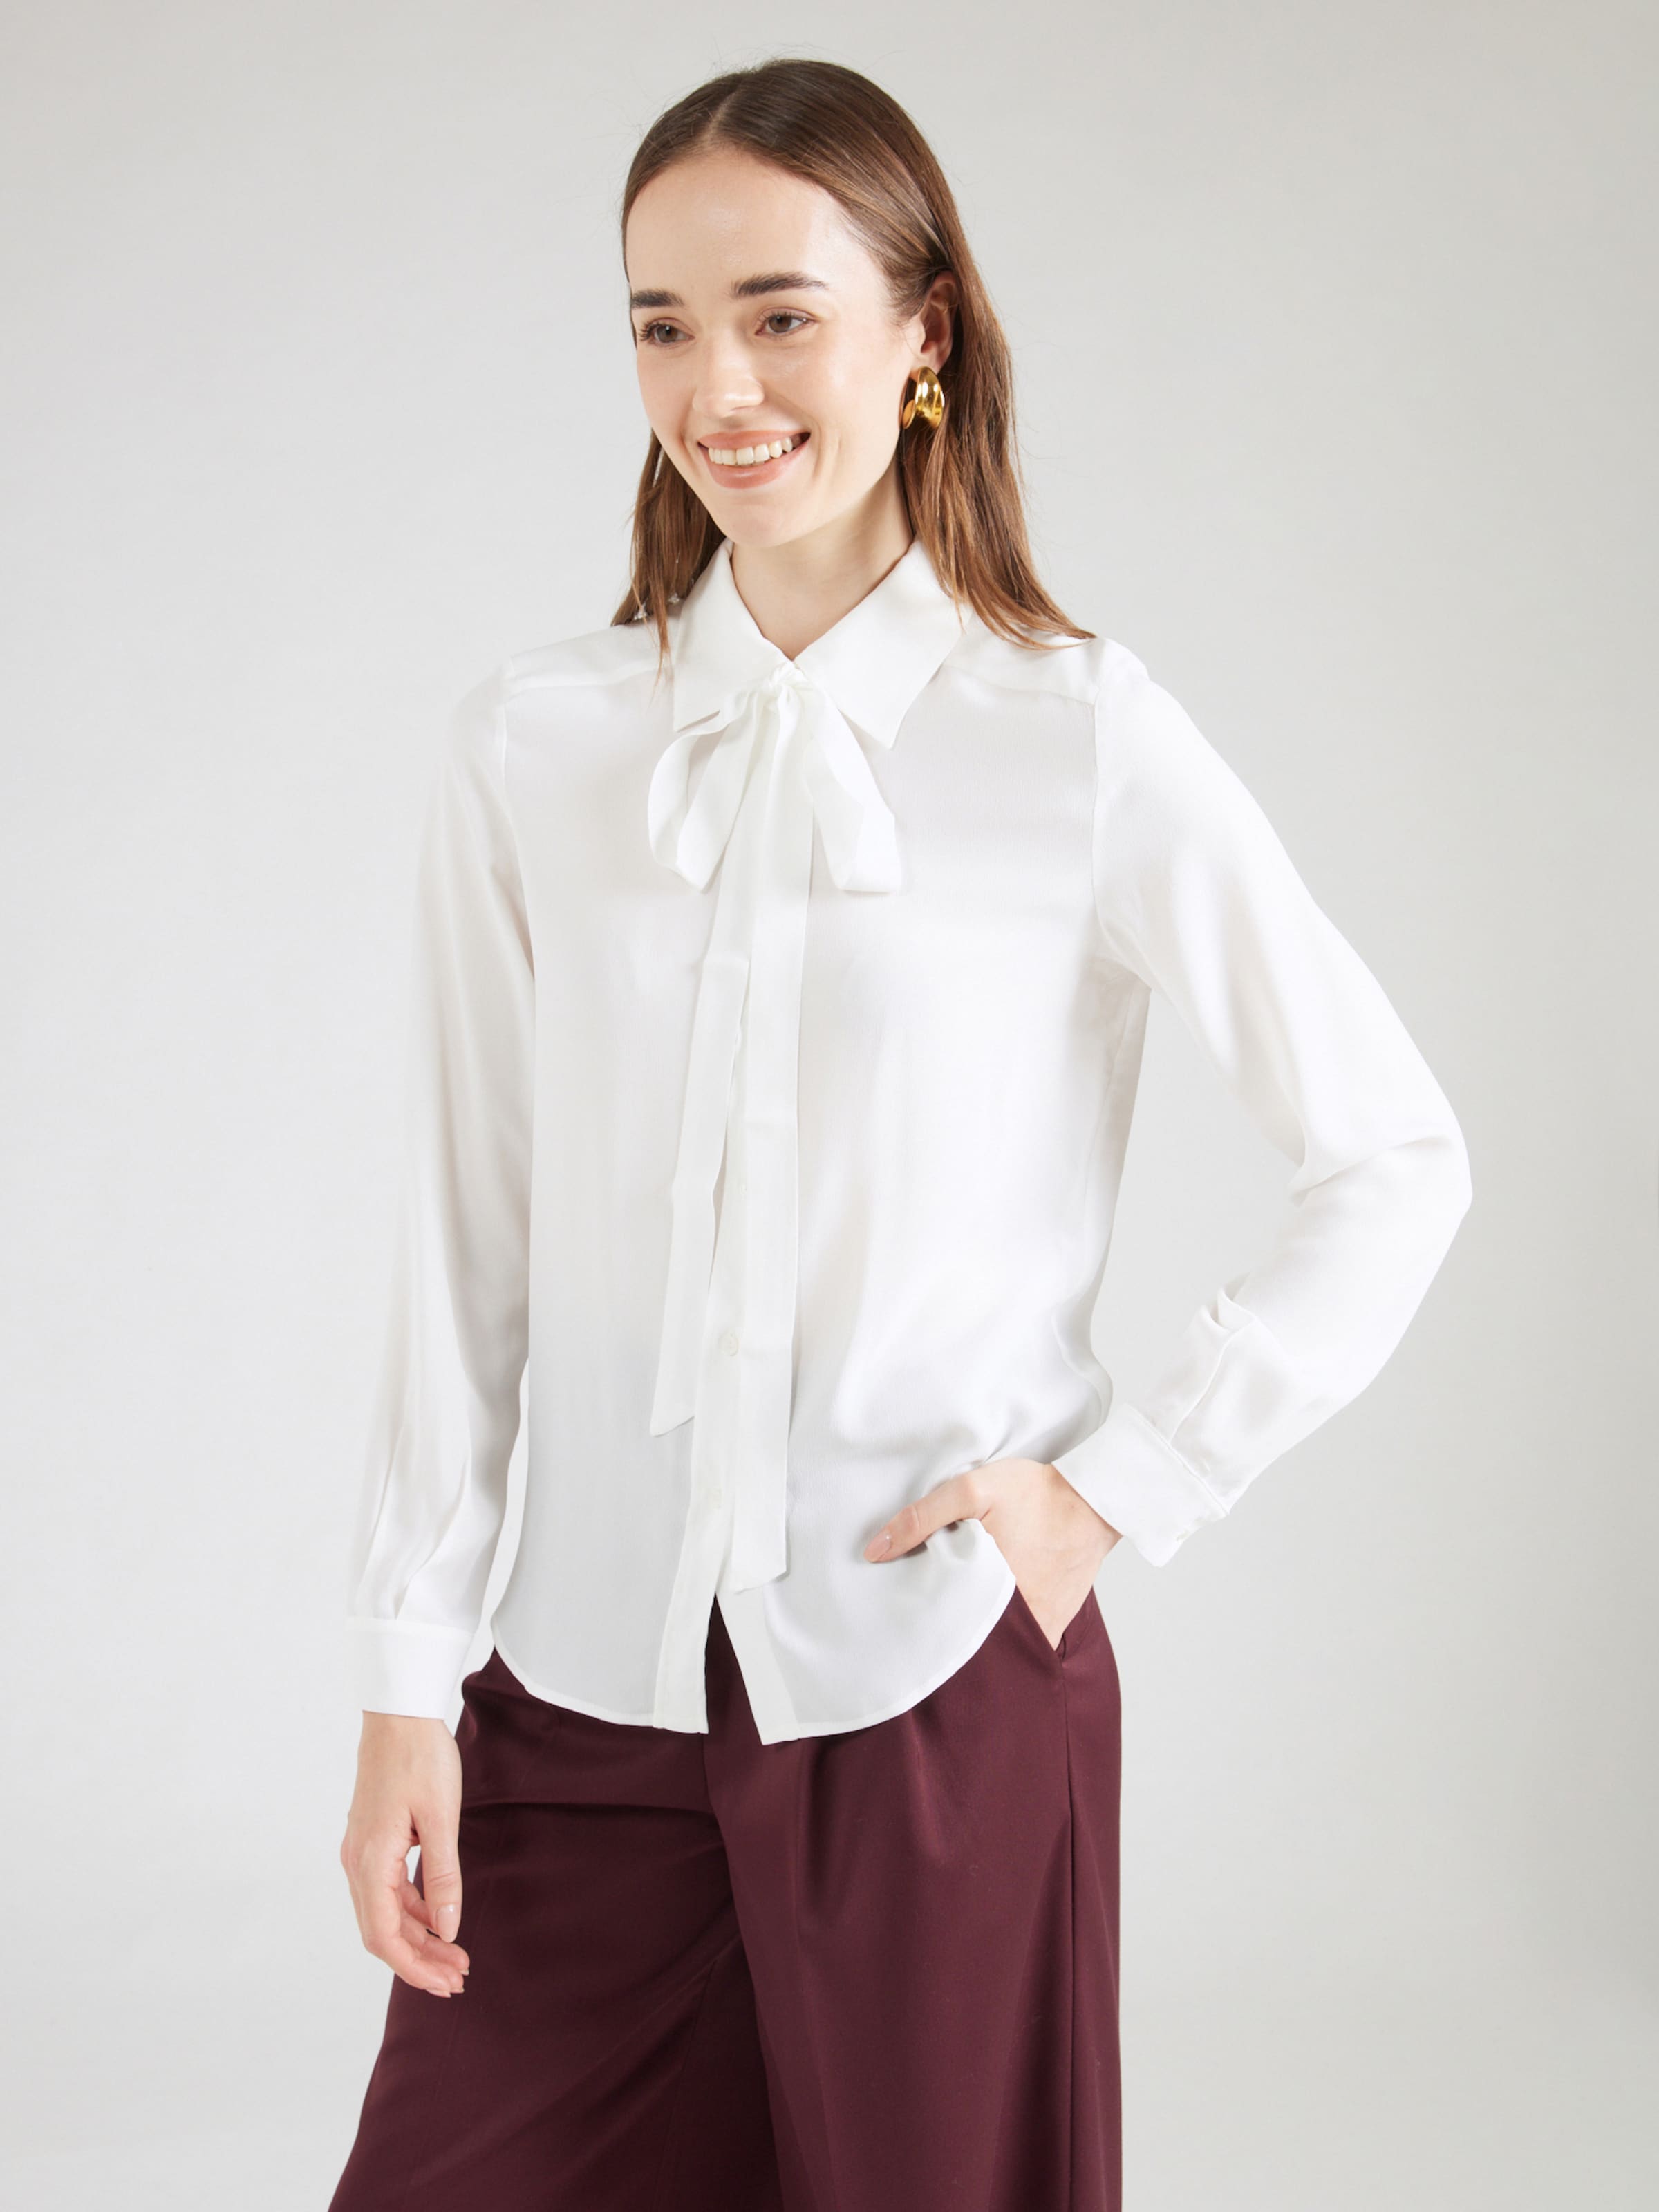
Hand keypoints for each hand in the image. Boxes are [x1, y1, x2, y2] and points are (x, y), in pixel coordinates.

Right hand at [339, 1712, 470, 1996]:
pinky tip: (440, 1917)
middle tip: (459, 1978)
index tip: (446, 1984)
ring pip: (387, 1912)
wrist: (399, 1711)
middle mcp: (358, 1862)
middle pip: (383, 1931)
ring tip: (456, 1954)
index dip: (414, 1967)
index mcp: (370, 1861)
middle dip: (420, 1960)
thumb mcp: (441, 1817)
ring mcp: (362, 1851)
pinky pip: (389, 1888)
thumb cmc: (420, 1757)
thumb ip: (443, 1876)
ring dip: (419, 1936)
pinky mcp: (373, 1840)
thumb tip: (447, 1929)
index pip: (384, 1936)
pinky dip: (414, 1909)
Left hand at [863, 1457, 1122, 1650]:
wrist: (1093, 1500)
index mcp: (986, 1587)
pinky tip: (988, 1623)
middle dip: (941, 1635)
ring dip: (973, 1639)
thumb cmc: (1035, 1493)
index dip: (915, 1622)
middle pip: (963, 1641)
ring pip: (992, 1648)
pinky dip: (1004, 1641)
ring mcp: (1037, 1627)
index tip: (900, 1617)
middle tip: (919, 1624)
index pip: (936, 1623)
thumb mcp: (972, 1489)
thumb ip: (922, 1518)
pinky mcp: (1053, 1626)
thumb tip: (875, 1551)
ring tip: (953, 1622)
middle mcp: (1013, 1618)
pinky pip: (1022, 1646)